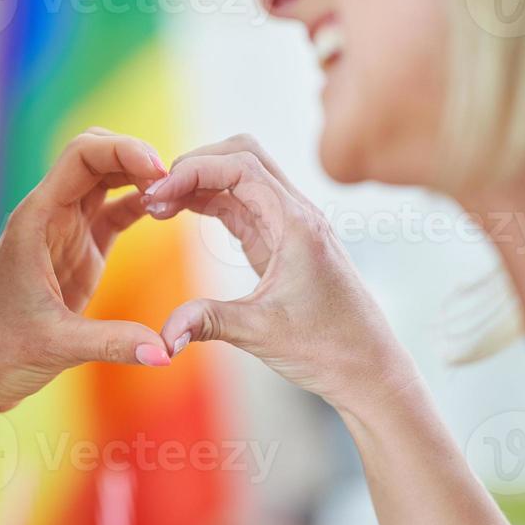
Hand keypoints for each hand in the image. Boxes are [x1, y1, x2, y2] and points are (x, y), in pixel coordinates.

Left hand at [0, 129, 173, 413]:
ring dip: (141, 177)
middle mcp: (49, 217)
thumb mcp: (56, 346)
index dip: (123, 150)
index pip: (81, 156)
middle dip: (136, 156)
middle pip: (96, 156)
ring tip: (180, 195)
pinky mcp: (78, 253)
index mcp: (36, 221)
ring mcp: (65, 233)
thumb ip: (113, 343)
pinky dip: (140, 206)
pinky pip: (114, 213)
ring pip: (106, 180)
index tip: (160, 169)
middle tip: (177, 181)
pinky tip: (169, 212)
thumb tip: (166, 352)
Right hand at [144, 135, 415, 411]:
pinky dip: (210, 201)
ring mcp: (290, 225)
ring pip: (241, 176)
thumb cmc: (329, 349)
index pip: (239, 166)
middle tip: (154, 195)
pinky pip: (243, 203)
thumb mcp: (260, 333)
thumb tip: (161, 338)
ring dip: (200, 181)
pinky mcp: (282, 242)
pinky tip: (182, 214)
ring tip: (160, 206)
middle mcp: (297, 214)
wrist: (369, 369)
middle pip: (241, 155)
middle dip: (194, 165)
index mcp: (296, 224)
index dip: (192, 171)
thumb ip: (207, 322)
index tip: (156, 195)